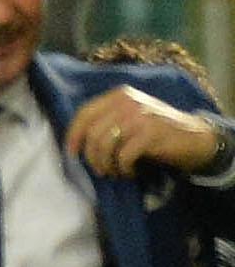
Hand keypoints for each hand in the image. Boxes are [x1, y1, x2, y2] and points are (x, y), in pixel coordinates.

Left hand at [66, 86, 226, 178]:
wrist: (194, 137)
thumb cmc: (154, 132)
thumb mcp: (129, 118)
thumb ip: (106, 121)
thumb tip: (73, 143)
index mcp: (119, 95)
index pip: (84, 113)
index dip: (73, 135)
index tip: (71, 153)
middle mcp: (128, 102)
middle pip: (92, 134)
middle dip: (92, 158)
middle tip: (101, 170)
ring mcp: (140, 116)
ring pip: (104, 146)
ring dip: (106, 165)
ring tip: (115, 171)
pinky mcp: (151, 132)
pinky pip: (123, 156)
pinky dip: (123, 169)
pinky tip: (130, 171)